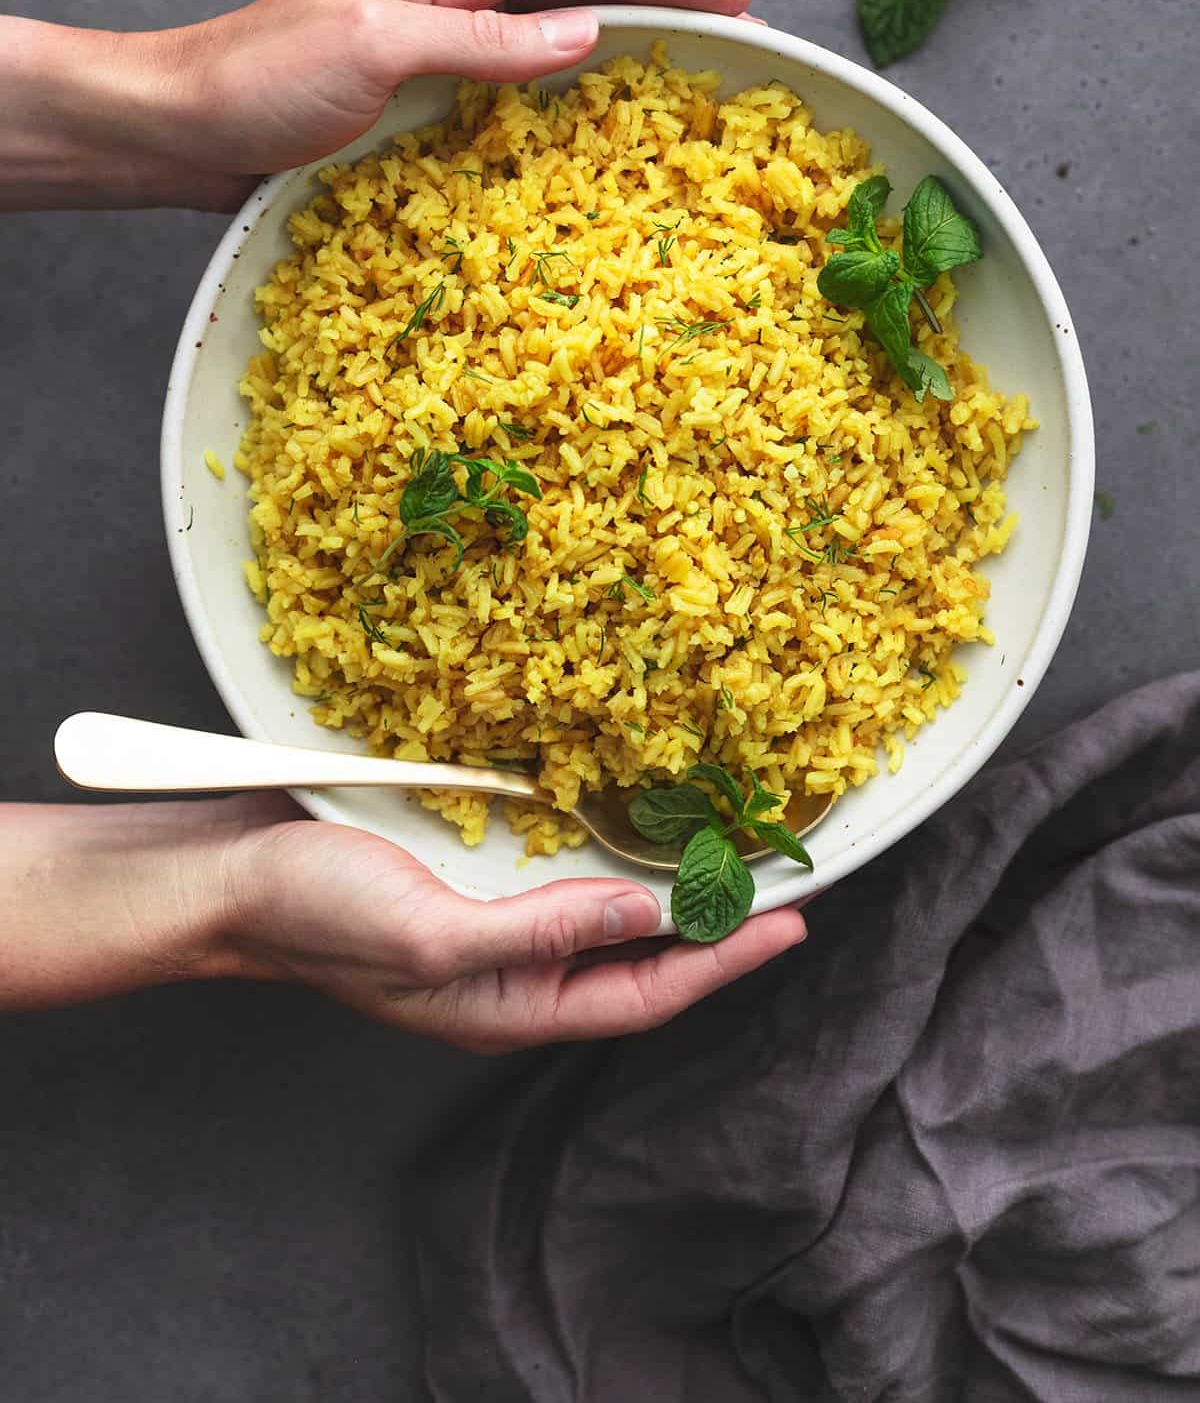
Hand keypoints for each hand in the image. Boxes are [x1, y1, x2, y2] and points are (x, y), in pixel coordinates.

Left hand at [0, 0, 752, 211]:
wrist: (182, 131)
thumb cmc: (259, 79)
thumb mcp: (374, 47)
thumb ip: (481, 41)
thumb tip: (587, 34)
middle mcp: (447, 1)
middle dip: (653, 8)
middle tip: (731, 36)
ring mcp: (437, 55)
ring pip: (548, 48)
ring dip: (617, 63)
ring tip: (684, 89)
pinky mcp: (423, 109)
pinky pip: (513, 102)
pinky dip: (562, 115)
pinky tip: (591, 144)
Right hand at [225, 798, 805, 1051]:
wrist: (235, 877)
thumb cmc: (322, 916)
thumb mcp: (435, 937)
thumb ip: (540, 930)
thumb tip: (641, 912)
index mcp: (511, 1006)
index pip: (646, 992)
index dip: (722, 961)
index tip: (791, 921)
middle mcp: (514, 972)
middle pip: (636, 959)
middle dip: (710, 929)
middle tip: (779, 883)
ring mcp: (492, 927)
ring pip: (603, 915)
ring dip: (664, 887)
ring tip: (726, 855)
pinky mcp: (470, 880)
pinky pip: (558, 875)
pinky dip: (604, 850)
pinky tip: (626, 820)